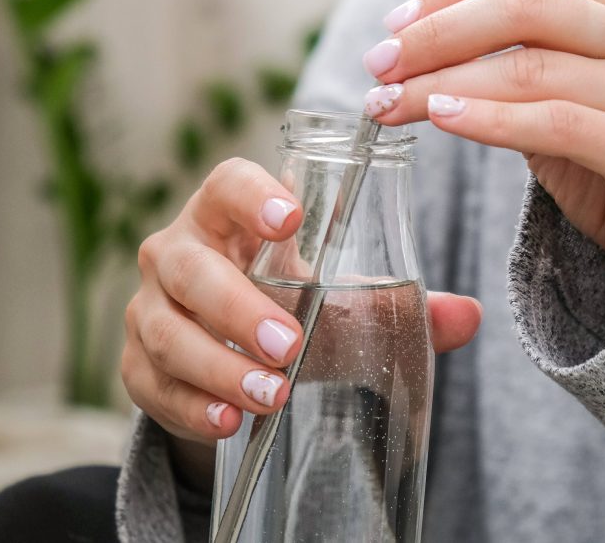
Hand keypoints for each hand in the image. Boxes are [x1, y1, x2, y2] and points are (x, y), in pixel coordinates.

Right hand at [123, 158, 481, 488]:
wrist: (225, 351)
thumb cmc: (285, 303)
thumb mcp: (334, 299)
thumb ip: (397, 305)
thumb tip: (467, 316)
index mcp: (224, 216)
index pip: (225, 183)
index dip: (250, 196)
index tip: (291, 220)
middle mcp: (175, 251)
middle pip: (188, 266)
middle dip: (237, 307)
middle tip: (289, 345)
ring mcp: (148, 308)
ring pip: (166, 331)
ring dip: (219, 366)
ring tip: (272, 395)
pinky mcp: (137, 364)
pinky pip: (151, 385)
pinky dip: (191, 406)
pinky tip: (229, 422)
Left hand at [362, 0, 604, 290]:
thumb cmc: (597, 156)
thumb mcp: (548, 94)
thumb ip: (499, 63)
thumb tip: (403, 51)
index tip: (394, 25)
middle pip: (524, 7)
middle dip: (437, 34)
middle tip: (379, 66)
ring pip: (530, 70)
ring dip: (443, 84)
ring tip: (390, 103)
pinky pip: (555, 124)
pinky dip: (489, 120)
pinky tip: (442, 119)